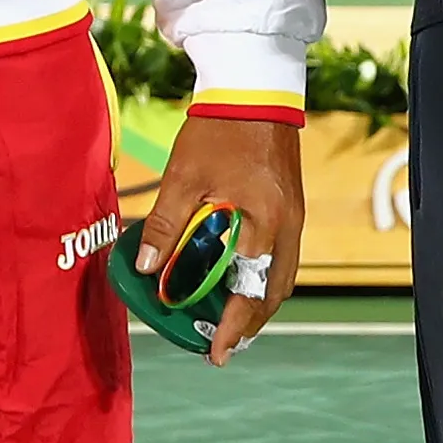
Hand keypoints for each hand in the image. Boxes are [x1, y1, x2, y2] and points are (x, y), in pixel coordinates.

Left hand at [138, 107, 306, 363]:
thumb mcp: (183, 177)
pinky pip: (283, 258)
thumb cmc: (218, 129)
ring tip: (233, 326)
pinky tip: (243, 284)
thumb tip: (148, 269)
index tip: (217, 353)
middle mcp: (288, 226)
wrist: (254, 89)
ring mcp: (295, 217)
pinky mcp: (292, 207)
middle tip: (223, 348)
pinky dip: (264, 279)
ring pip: (283, 277)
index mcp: (264, 222)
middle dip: (249, 324)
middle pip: (274, 293)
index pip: (250, 290)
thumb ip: (165, 226)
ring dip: (259, 304)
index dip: (232, 326)